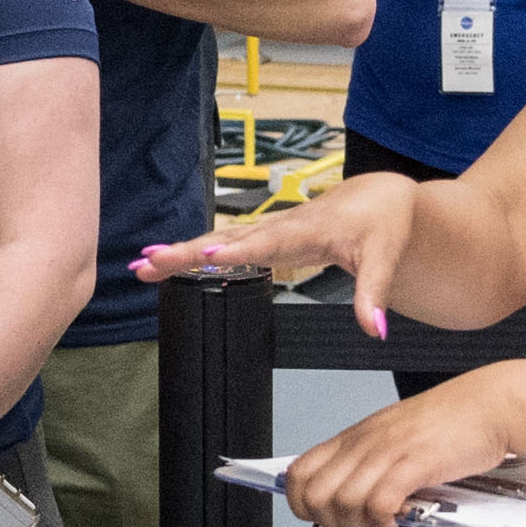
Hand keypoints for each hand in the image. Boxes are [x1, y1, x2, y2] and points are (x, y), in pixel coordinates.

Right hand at [136, 171, 421, 341]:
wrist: (378, 197)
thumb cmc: (380, 224)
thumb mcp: (384, 260)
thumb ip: (373, 295)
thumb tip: (374, 329)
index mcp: (308, 231)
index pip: (269, 242)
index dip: (239, 251)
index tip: (208, 258)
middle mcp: (281, 225)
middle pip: (227, 238)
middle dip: (187, 251)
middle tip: (150, 263)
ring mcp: (268, 227)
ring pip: (217, 237)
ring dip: (179, 251)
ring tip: (142, 265)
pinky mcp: (262, 233)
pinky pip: (221, 240)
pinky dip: (190, 250)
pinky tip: (161, 259)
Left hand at [275, 362, 525, 526]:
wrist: (489, 404)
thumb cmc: (450, 423)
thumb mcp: (396, 438)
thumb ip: (374, 466)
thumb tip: (359, 507)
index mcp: (355, 437)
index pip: (298, 474)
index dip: (304, 505)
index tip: (329, 517)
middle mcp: (364, 443)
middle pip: (313, 495)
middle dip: (330, 524)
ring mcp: (387, 451)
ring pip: (341, 502)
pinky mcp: (415, 463)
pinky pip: (379, 501)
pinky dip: (383, 521)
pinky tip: (398, 521)